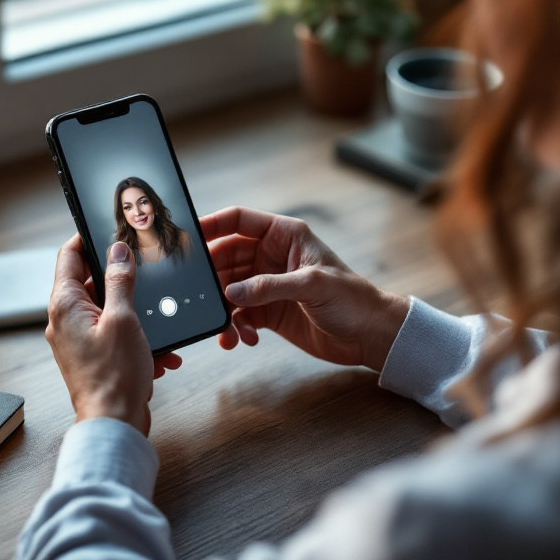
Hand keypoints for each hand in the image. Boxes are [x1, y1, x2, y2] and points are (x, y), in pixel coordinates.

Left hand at [45, 235, 181, 435]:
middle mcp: (64, 320)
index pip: (69, 255)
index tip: (108, 228)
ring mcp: (76, 339)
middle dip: (123, 280)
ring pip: (108, 310)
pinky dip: (136, 339)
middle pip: (90, 281)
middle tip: (145, 275)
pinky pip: (114, 335)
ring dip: (136, 315)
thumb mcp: (124, 319)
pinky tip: (158, 355)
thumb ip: (120, 281)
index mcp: (64, 305)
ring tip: (156, 327)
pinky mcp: (90, 356)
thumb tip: (117, 250)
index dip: (87, 237)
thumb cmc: (115, 376)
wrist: (113, 424)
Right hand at [200, 207, 409, 371]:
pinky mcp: (267, 312)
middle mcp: (272, 257)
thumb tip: (231, 293)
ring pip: (228, 290)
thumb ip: (269, 287)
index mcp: (284, 236)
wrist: (370, 336)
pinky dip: (234, 328)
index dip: (212, 224)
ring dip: (222, 309)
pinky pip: (238, 316)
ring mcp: (267, 285)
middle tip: (201, 295)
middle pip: (225, 258)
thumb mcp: (312, 285)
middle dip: (212, 278)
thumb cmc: (353, 299)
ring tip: (227, 329)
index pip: (239, 220)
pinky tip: (243, 339)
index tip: (189, 236)